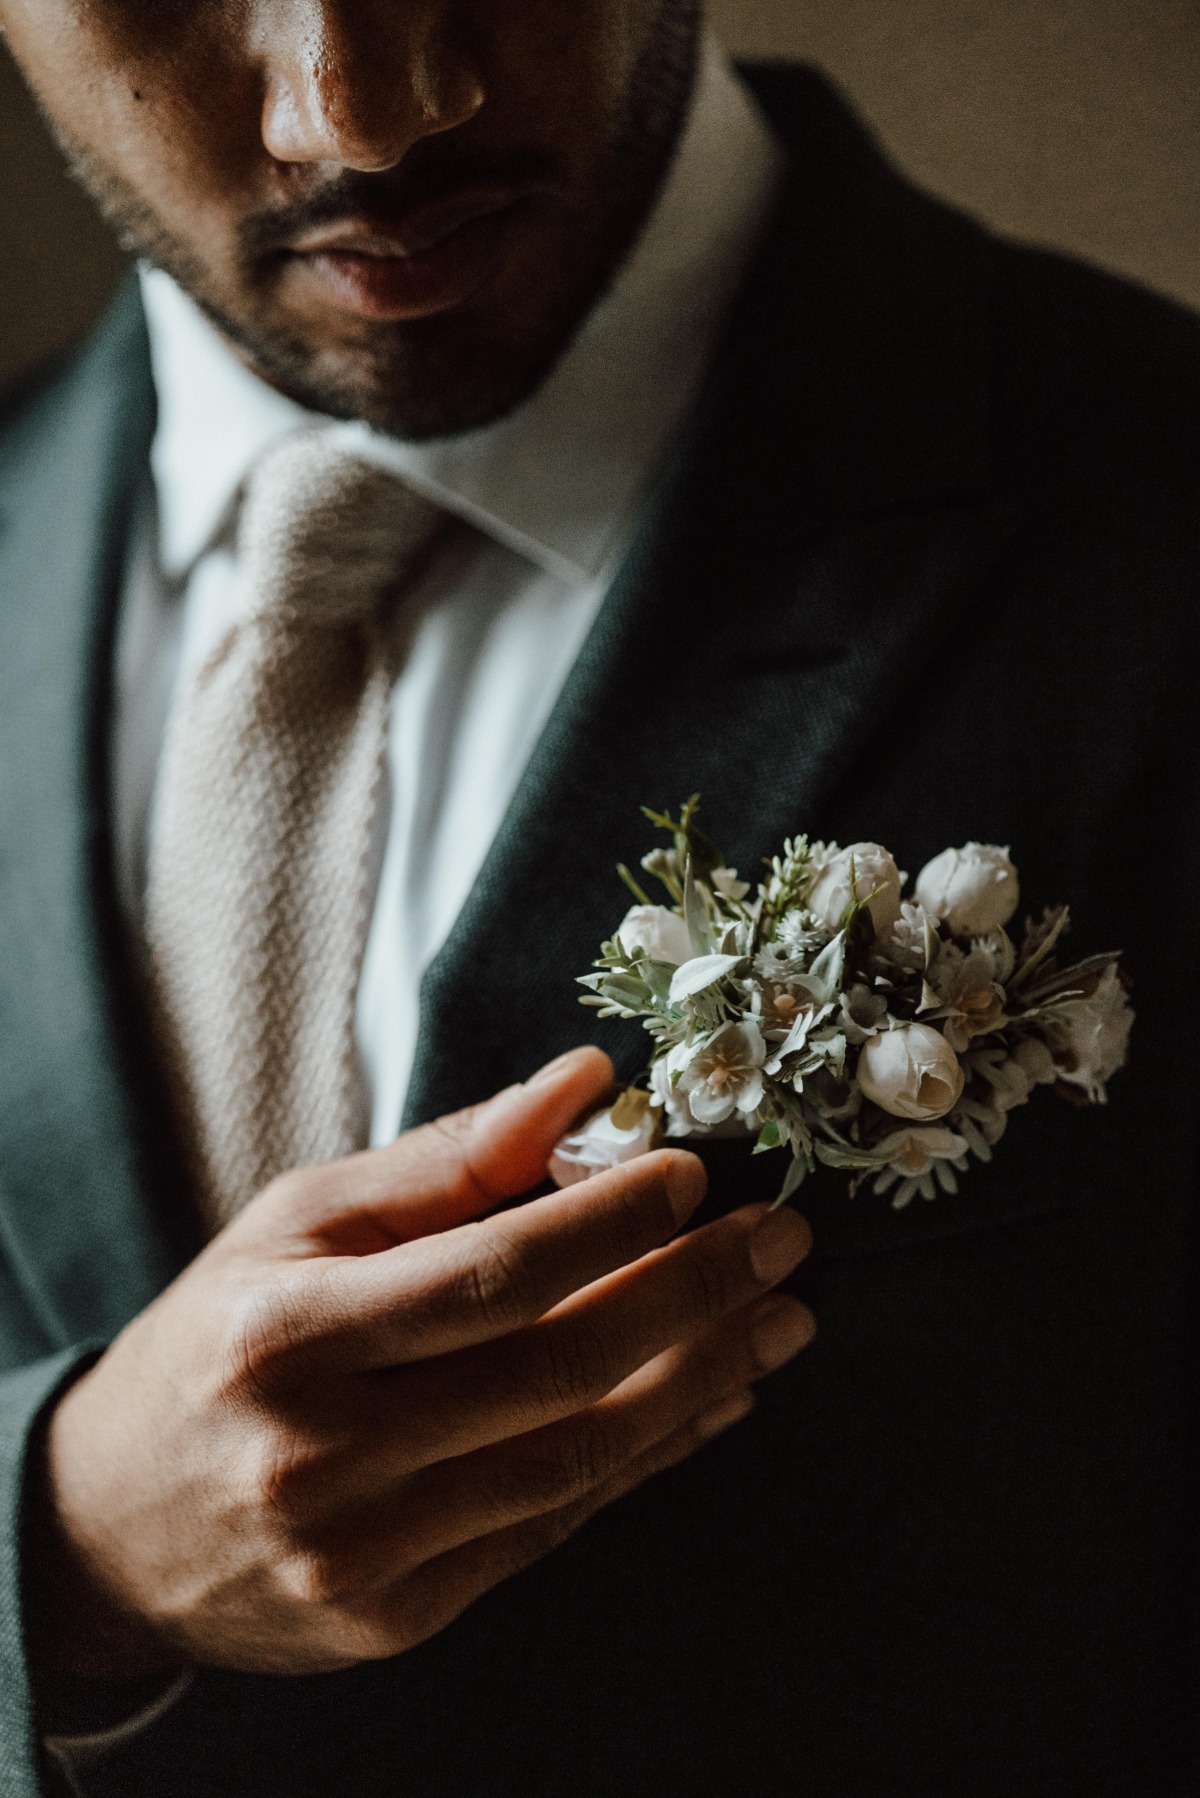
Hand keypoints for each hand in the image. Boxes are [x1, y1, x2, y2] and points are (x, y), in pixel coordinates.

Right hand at [39, 1049, 813, 1680]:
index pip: (491, 1272)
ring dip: (702, 1382)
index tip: (694, 1173)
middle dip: (693, 1294)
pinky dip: (650, 1459)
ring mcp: (363, 1552)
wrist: (114, 1523)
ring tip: (780, 1318)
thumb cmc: (221, 1339)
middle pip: (556, 1370)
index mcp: (288, 1333)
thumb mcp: (299, 1222)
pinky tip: (716, 1400)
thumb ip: (447, 1159)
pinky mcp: (398, 1615)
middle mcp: (322, 1453)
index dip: (610, 1222)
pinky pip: (555, 1528)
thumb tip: (586, 1083)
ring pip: (577, 1460)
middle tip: (781, 1240)